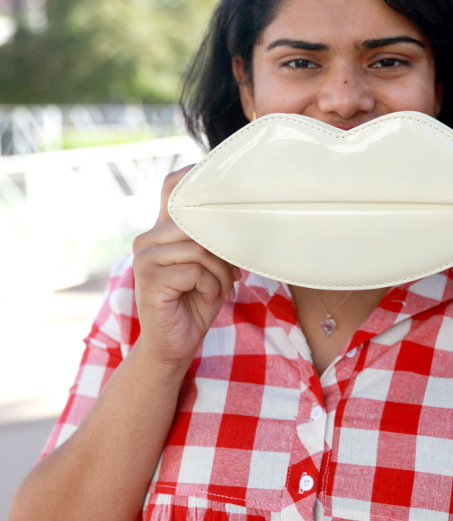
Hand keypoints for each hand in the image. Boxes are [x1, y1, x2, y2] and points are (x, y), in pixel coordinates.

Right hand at [131, 167, 239, 364]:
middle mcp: (147, 239)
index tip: (228, 185)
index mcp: (162, 231)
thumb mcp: (210, 265)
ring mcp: (144, 258)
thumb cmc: (196, 301)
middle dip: (224, 250)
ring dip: (221, 273)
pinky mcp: (149, 279)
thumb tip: (240, 215)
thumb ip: (213, 239)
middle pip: (199, 224)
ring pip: (200, 249)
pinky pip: (195, 271)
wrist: (175, 343)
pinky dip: (211, 286)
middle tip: (233, 273)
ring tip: (223, 289)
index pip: (173, 187)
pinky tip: (208, 298)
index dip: (196, 177)